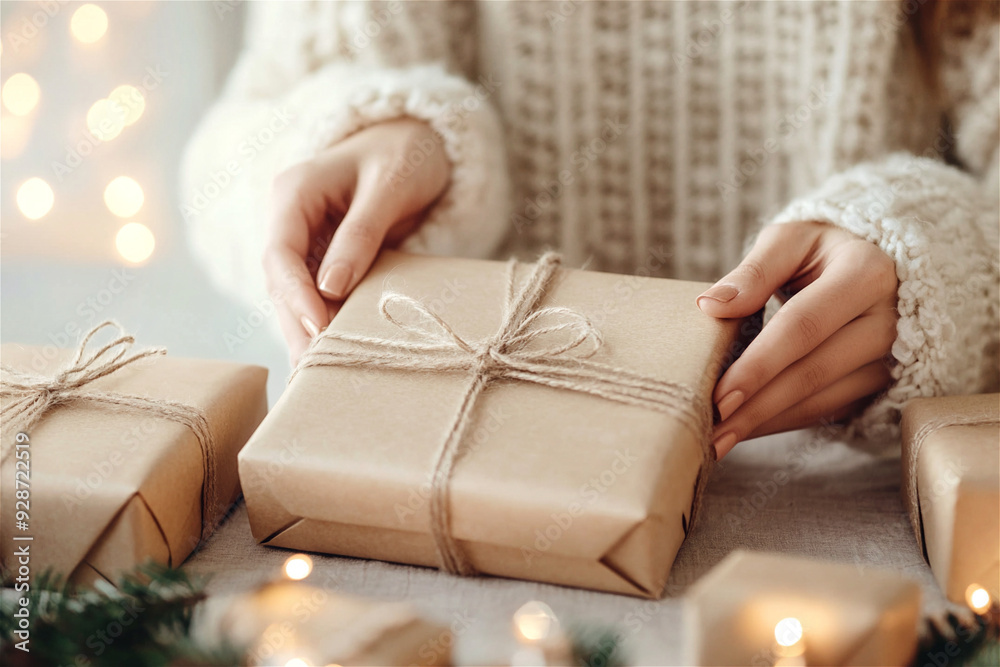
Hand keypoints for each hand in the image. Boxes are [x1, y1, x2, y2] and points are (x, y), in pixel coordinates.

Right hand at [263, 118, 450, 364]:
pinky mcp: (325, 257)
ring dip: (306, 332)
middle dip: (296, 326)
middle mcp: (290, 219)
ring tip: (316, 376)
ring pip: (296, 294)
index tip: (318, 330)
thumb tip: (331, 289)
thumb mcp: (388, 187)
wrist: (418, 141)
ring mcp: (305, 239)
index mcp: (294, 192)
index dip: (296, 296)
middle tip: (311, 371)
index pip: (281, 253)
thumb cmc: (405, 153)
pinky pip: (319, 294)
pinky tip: (331, 354)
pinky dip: (325, 322)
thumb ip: (360, 234)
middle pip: (282, 281)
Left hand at [697, 221, 898, 458]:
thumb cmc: (822, 250)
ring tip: (718, 440)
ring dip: (766, 424)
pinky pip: (826, 410)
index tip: (720, 395)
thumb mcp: (792, 241)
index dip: (759, 364)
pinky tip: (746, 430)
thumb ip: (754, 271)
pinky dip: (782, 422)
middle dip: (756, 407)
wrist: (879, 263)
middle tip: (710, 433)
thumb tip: (710, 306)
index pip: (803, 326)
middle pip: (812, 372)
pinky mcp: (880, 383)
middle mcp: (889, 319)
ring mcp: (890, 357)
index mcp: (866, 273)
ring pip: (820, 400)